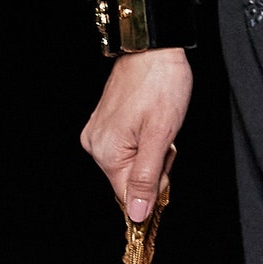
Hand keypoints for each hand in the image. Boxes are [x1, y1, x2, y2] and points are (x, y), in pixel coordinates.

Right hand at [81, 46, 193, 222]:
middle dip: (155, 166)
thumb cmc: (160, 85)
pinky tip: (150, 122)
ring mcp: (98, 132)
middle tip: (165, 138)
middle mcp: (96, 145)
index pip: (129, 196)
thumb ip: (147, 178)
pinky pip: (127, 147)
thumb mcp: (161, 136)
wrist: (153, 49)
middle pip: (131, 179)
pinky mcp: (104, 123)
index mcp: (107, 152)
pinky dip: (144, 141)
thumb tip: (137, 214)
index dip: (154, 188)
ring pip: (131, 163)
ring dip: (151, 152)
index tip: (166, 167)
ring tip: (158, 125)